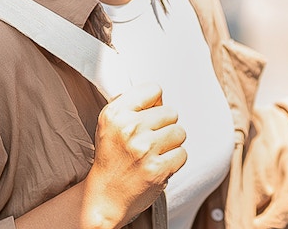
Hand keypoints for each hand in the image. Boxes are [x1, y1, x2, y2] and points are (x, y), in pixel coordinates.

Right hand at [82, 83, 186, 227]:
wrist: (105, 196)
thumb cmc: (111, 158)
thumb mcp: (109, 124)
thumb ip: (131, 105)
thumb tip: (159, 97)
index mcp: (115, 114)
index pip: (153, 90)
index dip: (155, 104)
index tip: (148, 116)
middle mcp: (129, 128)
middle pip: (171, 112)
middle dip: (165, 126)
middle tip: (150, 140)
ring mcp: (144, 149)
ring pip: (180, 132)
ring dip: (172, 144)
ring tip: (155, 153)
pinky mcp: (158, 169)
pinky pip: (182, 154)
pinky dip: (174, 161)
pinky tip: (159, 165)